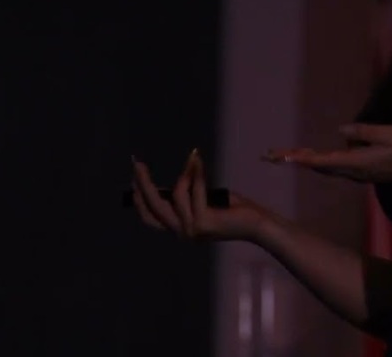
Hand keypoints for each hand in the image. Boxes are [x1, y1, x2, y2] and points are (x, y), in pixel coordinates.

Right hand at [131, 150, 271, 242]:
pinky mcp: (204, 223)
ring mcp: (192, 230)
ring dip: (185, 173)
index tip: (133, 178)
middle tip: (138, 164)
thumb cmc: (234, 210)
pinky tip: (197, 160)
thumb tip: (170, 182)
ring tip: (194, 158)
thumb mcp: (204, 201)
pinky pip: (195, 190)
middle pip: (154, 208)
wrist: (258, 224)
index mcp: (181, 230)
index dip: (139, 199)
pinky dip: (196, 172)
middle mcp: (182, 233)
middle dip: (143, 184)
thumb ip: (187, 196)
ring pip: (176, 194)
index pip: (150, 218)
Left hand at [262, 123, 391, 183]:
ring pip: (326, 167)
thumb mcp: (389, 133)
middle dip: (296, 160)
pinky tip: (313, 155)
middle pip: (319, 166)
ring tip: (285, 154)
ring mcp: (358, 173)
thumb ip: (364, 132)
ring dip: (306, 160)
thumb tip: (341, 132)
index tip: (282, 156)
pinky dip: (320, 160)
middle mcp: (354, 171)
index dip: (301, 158)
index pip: (323, 160)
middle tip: (271, 155)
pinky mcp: (363, 171)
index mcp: (358, 162)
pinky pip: (336, 165)